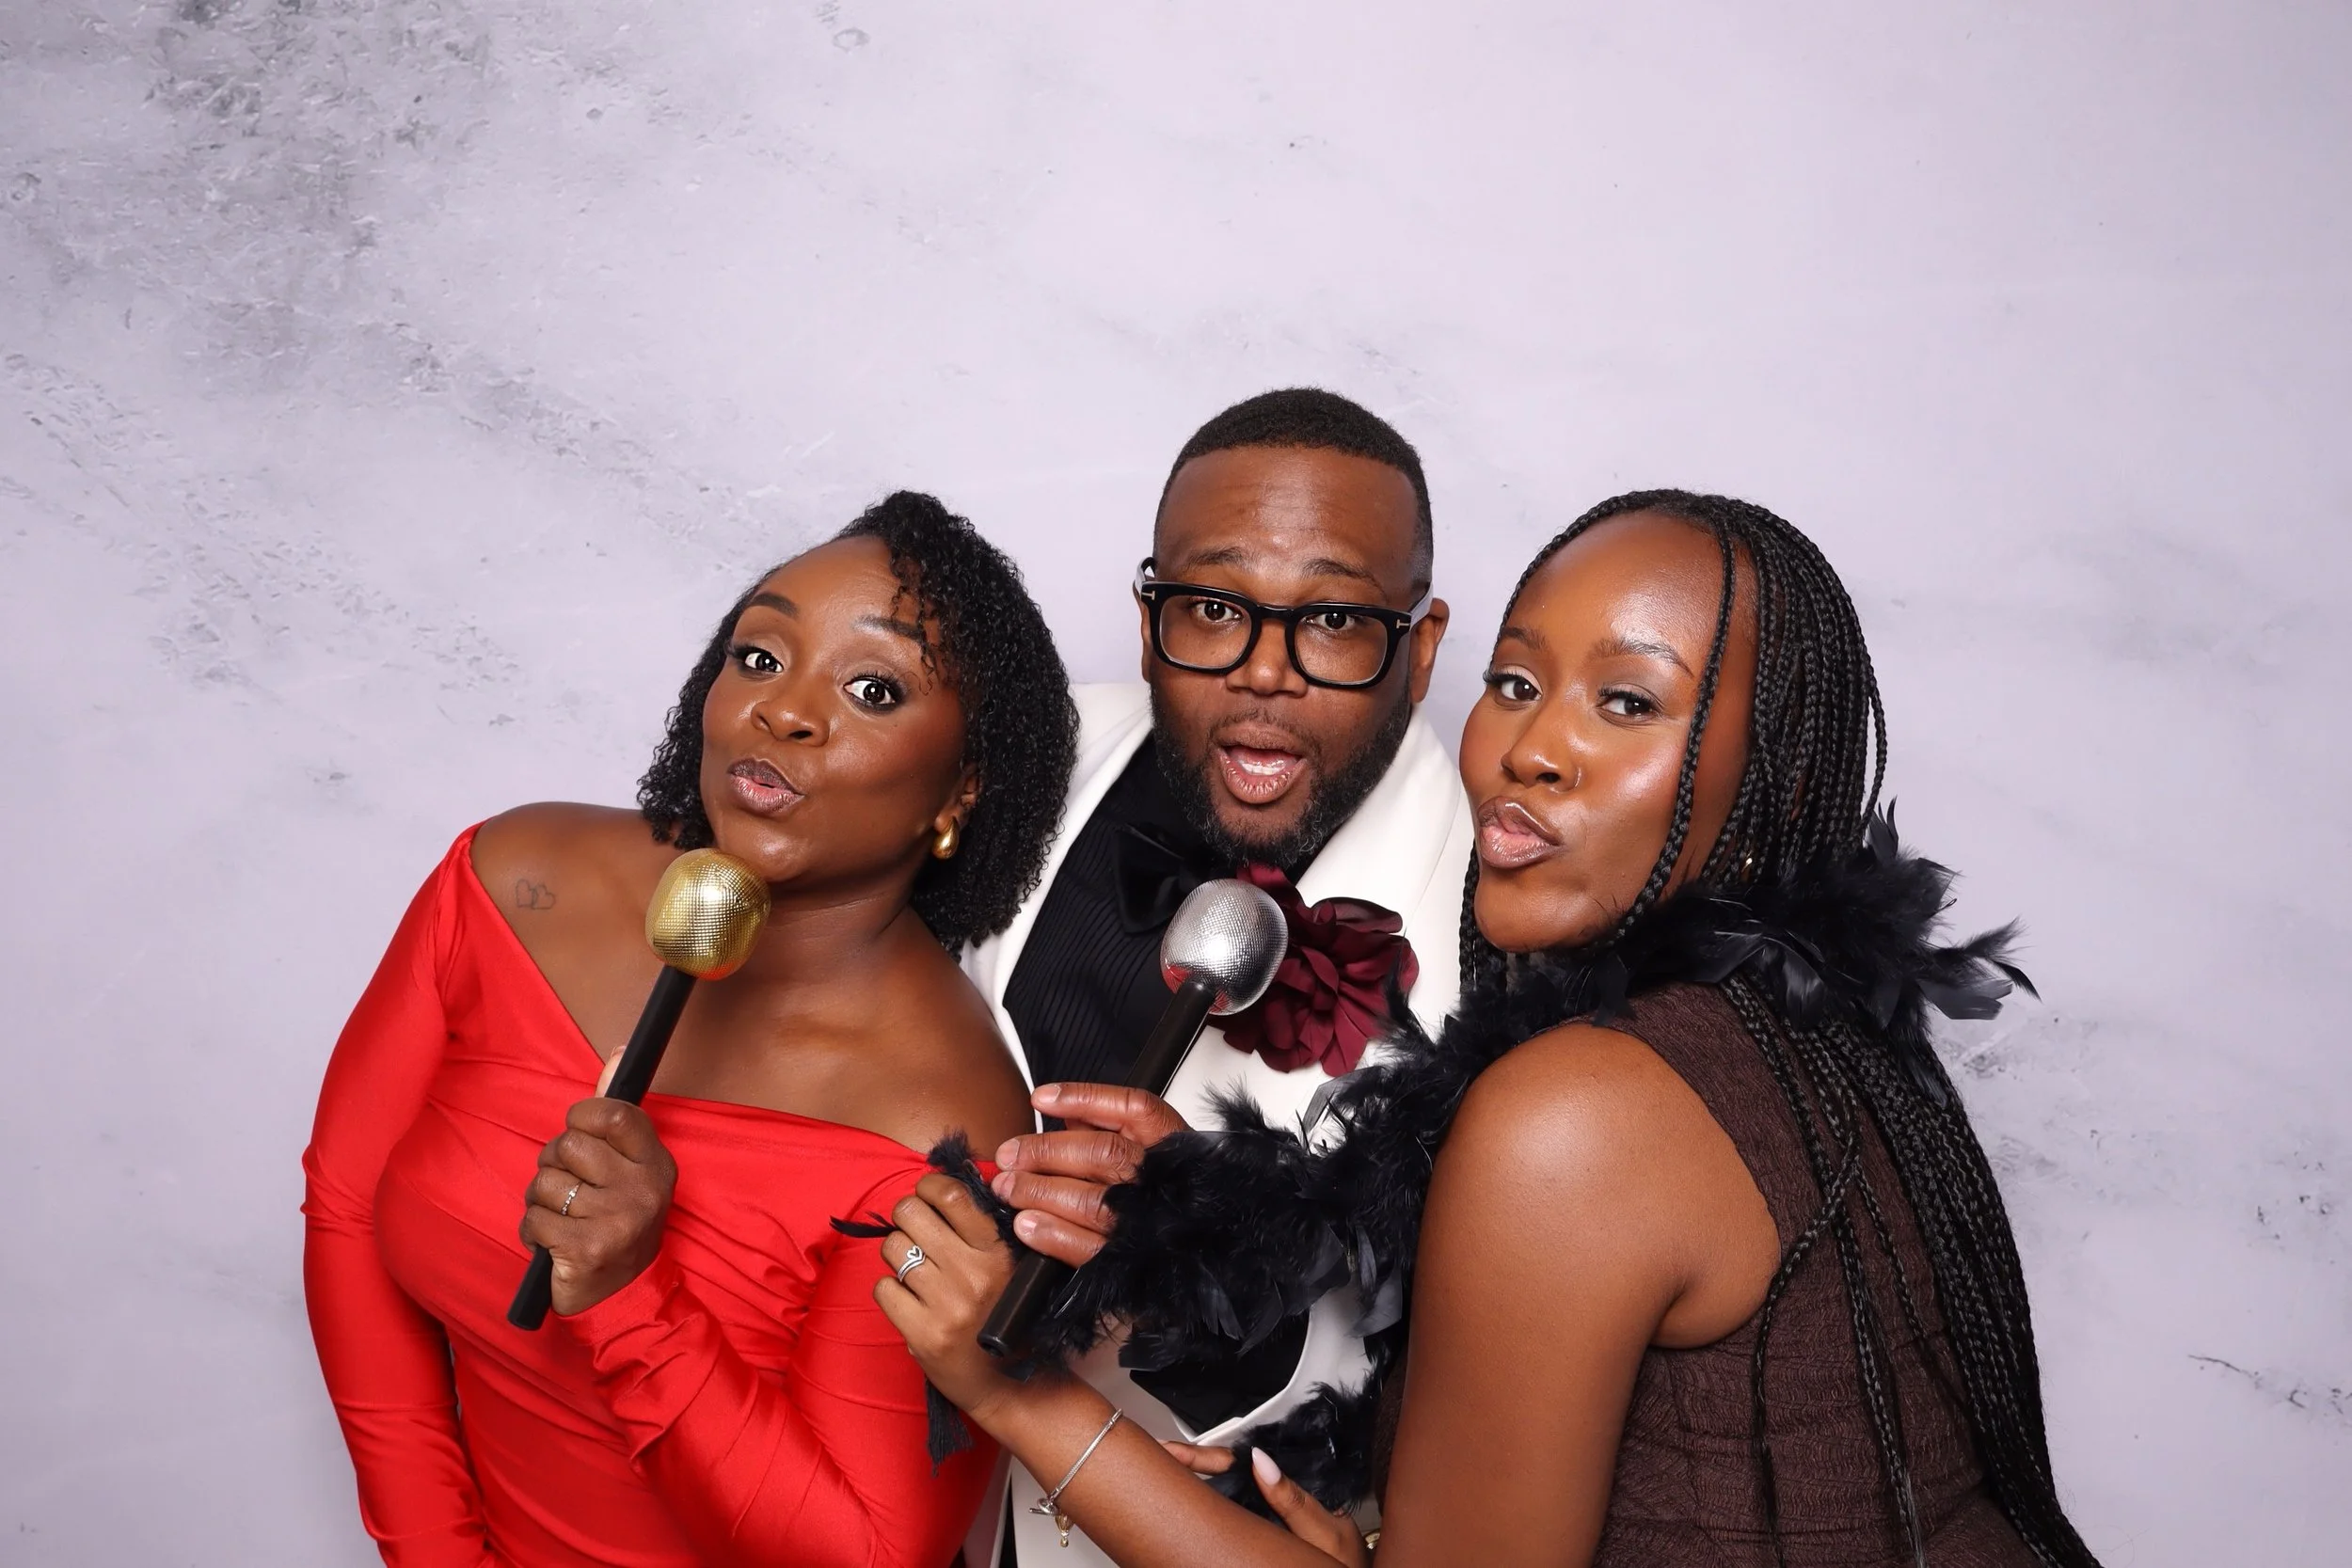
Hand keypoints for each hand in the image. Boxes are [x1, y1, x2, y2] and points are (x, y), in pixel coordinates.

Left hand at [518, 1097, 676, 1316]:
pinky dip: (531, 1232)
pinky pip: (533, 1219)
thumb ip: (617, 1115)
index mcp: (655, 1164)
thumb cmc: (618, 1224)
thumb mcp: (629, 1170)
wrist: (623, 1298)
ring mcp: (617, 1220)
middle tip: (566, 1189)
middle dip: (552, 1165)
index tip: (577, 1134)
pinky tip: (550, 1244)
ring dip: (540, 1203)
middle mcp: (643, 1189)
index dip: (581, 1118)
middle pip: (568, 1146)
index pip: (614, 1113)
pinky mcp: (586, 1249)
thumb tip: (620, 1051)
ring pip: (545, 1184)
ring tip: (560, 1219)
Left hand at [873, 1174, 1029, 1417]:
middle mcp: (974, 1274)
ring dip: (897, 1255)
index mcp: (999, 1252)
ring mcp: (947, 1306)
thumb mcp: (1012, 1267)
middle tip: (915, 1234)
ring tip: (914, 1271)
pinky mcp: (924, 1334)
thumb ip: (984, 1231)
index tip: (927, 1195)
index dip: (928, 1186)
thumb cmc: (1006, 1318)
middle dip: (906, 1219)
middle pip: (910, 1213)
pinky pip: (883, 1289)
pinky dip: (891, 1292)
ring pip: (892, 1248)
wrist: (1011, 1386)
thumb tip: (941, 1188)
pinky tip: (909, 1302)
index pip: (950, 1195)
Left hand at [989, 1083, 1190, 1265]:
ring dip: (1039, 1192)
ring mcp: (1151, 1223)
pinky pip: (1089, 1248)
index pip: (1134, 1108)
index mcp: (1174, 1145)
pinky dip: (1052, 1234)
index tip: (1040, 1098)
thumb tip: (1064, 1112)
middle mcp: (1166, 1181)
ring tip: (1008, 1188)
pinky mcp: (1133, 1262)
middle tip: (1008, 1156)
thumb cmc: (1170, 1196)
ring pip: (1090, 1200)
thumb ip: (1110, 1128)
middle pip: (1102, 1154)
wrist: (1202, 1256)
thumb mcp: (1152, 1152)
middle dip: (1045, 1152)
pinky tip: (1026, 1225)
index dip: (1084, 1098)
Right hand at [1160, 1442, 1370, 1565]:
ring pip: (1220, 1500)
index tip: (1175, 1451)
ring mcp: (1261, 1522)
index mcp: (1287, 1490)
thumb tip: (1260, 1459)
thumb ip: (1293, 1498)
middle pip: (1223, 1479)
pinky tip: (1184, 1514)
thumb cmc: (1344, 1562)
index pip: (1240, 1465)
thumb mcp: (1323, 1530)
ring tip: (1160, 1479)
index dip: (1206, 1457)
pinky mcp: (1252, 1542)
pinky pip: (1225, 1523)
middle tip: (1157, 1459)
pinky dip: (1202, 1515)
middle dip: (1190, 1467)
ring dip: (1192, 1489)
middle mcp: (1271, 1502)